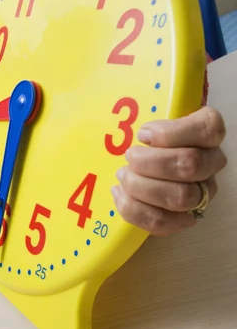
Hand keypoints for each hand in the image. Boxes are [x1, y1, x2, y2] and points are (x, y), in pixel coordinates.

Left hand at [113, 106, 226, 235]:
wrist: (142, 163)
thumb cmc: (146, 136)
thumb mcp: (148, 115)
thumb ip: (142, 107)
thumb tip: (119, 115)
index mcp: (206, 132)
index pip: (207, 130)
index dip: (171, 133)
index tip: (142, 134)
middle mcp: (211, 163)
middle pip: (190, 165)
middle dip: (149, 162)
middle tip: (128, 157)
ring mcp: (202, 193)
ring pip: (180, 197)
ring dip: (141, 187)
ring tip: (122, 175)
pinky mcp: (183, 217)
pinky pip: (162, 222)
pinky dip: (133, 208)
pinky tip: (118, 193)